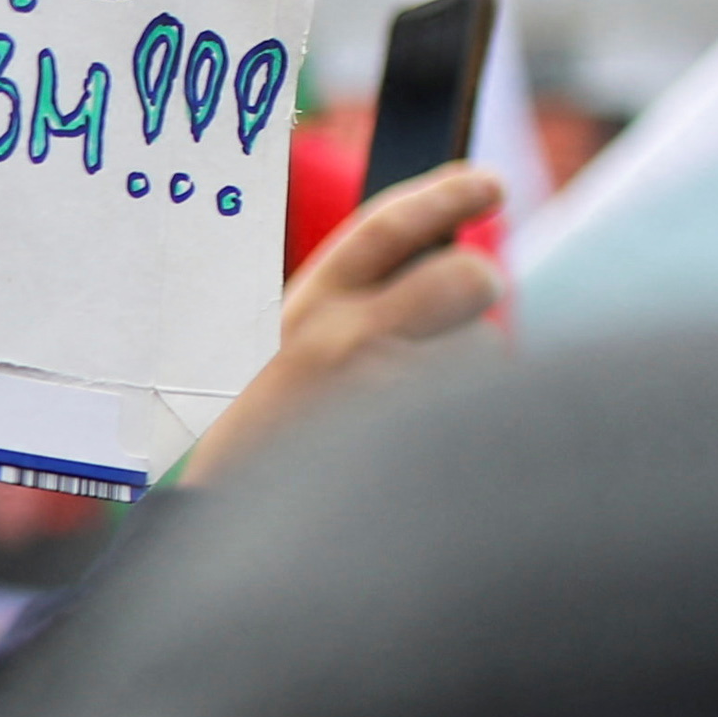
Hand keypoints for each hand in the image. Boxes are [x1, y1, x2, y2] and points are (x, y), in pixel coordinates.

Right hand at [186, 158, 503, 486]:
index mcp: (307, 308)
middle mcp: (342, 338)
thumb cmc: (269, 441)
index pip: (387, 227)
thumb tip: (450, 265)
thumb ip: (355, 308)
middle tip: (464, 307)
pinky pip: (480, 409)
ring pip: (482, 350)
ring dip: (465, 376)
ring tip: (407, 416)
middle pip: (463, 276)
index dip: (446, 194)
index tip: (489, 183)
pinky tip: (422, 448)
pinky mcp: (416, 438)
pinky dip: (468, 423)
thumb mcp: (288, 356)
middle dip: (478, 287)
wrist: (228, 533)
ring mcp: (381, 390)